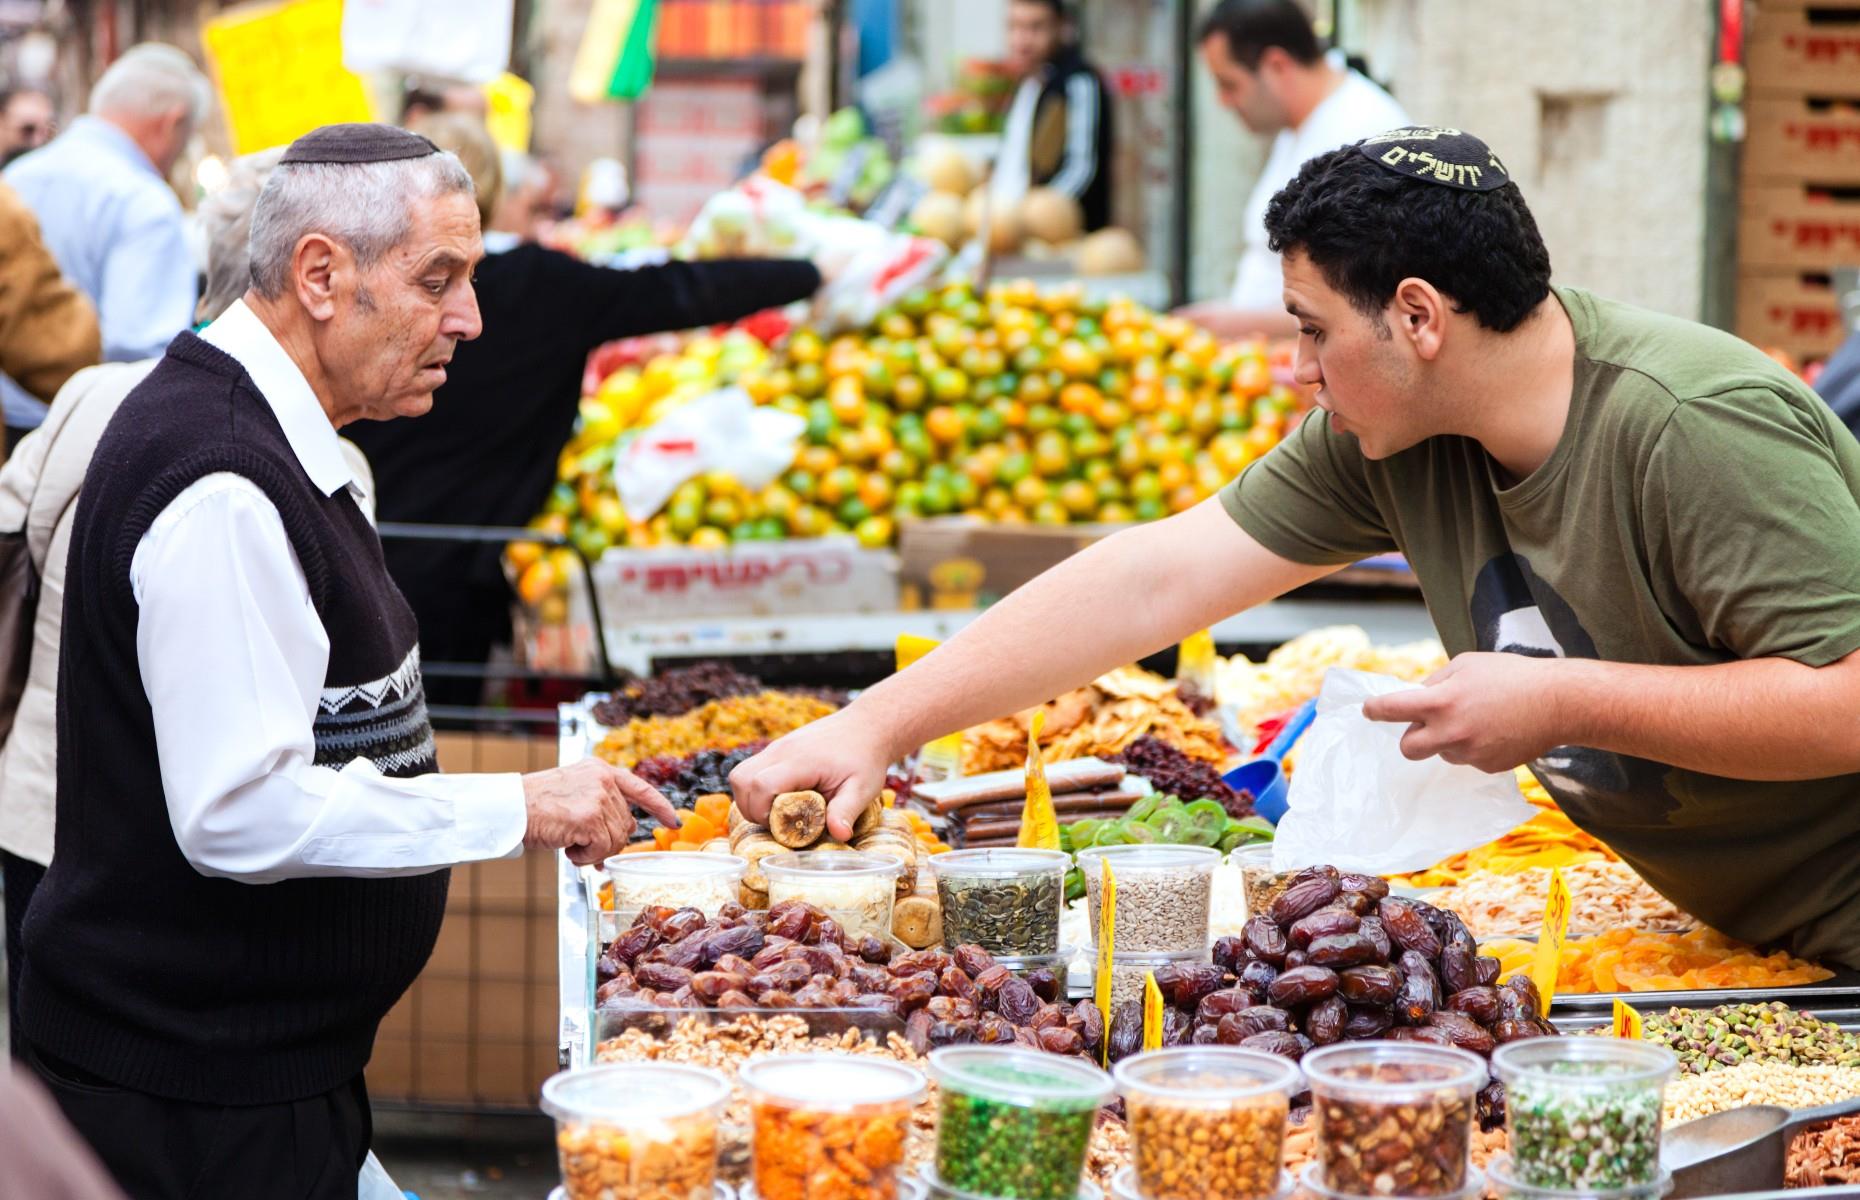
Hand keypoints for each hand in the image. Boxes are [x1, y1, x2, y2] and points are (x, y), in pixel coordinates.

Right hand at [522, 759, 681, 865]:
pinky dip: (585, 857)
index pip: (640, 787)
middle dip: (607, 842)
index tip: (673, 821)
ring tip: (569, 842)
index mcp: (600, 770)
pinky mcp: (590, 817)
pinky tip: (568, 847)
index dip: (659, 807)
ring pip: (615, 841)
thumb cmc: (535, 806)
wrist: (509, 809)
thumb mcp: (575, 793)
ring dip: (593, 850)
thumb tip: (624, 833)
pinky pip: (602, 850)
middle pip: (625, 824)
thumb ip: (601, 805)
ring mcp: (598, 797)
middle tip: (582, 845)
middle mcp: (603, 779)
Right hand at [729, 708, 893, 840]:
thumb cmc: (866, 757)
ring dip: (749, 798)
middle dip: (750, 808)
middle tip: (776, 822)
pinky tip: (781, 799)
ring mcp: (776, 748)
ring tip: (776, 812)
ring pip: (740, 774)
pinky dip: (756, 789)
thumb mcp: (863, 788)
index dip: (763, 812)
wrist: (867, 725)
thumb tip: (840, 835)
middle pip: (741, 779)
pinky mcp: (777, 750)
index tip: (782, 826)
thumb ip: (847, 811)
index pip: (762, 785)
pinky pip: (751, 770)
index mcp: (800, 760)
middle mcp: (781, 751)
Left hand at [1360, 652, 1567, 772]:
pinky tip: (1493, 731)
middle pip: (1407, 749)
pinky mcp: (1487, 767)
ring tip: (1476, 718)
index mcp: (1441, 701)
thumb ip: (1435, 683)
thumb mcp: (1466, 665)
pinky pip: (1466, 759)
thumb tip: (1414, 698)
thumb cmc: (1510, 676)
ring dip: (1446, 739)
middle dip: (1410, 738)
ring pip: (1441, 753)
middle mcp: (1450, 732)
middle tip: (1422, 725)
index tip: (1368, 711)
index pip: (1392, 710)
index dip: (1374, 710)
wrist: (1557, 703)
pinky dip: (1472, 747)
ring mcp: (1469, 753)